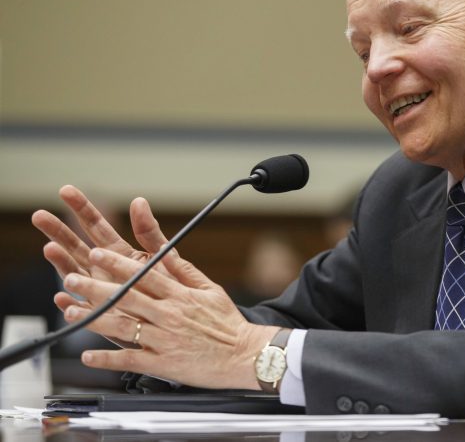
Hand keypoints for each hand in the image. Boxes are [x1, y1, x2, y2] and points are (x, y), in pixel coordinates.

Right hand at [31, 185, 175, 312]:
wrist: (178, 321)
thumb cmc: (171, 287)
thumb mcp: (163, 255)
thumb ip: (150, 232)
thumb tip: (139, 201)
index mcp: (119, 253)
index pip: (96, 227)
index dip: (82, 208)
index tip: (66, 191)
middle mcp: (104, 270)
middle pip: (76, 247)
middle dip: (58, 231)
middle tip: (40, 216)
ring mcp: (99, 292)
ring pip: (74, 275)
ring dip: (61, 263)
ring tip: (51, 249)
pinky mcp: (102, 317)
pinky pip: (83, 311)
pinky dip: (72, 305)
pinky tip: (63, 296)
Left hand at [62, 247, 278, 388]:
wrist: (244, 355)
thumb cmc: (227, 322)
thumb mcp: (209, 288)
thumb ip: (183, 271)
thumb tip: (164, 250)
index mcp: (180, 295)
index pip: (144, 275)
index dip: (118, 264)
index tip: (98, 253)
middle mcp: (170, 315)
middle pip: (127, 298)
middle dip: (97, 287)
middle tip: (72, 278)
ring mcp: (165, 340)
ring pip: (123, 328)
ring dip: (94, 319)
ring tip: (70, 313)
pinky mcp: (163, 363)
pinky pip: (131, 360)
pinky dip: (108, 358)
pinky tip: (89, 355)